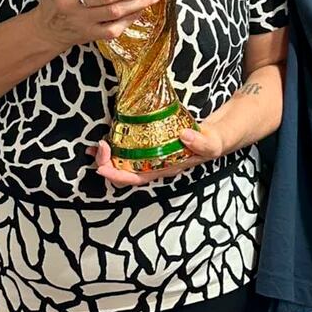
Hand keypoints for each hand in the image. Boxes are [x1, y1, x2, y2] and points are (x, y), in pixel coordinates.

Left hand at [88, 124, 223, 185]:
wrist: (216, 133)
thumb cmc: (214, 142)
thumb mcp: (213, 143)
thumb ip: (202, 142)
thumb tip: (185, 136)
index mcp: (166, 169)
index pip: (137, 178)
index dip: (118, 176)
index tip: (103, 167)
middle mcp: (155, 165)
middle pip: (124, 172)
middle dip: (107, 163)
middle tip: (100, 146)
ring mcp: (151, 155)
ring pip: (123, 162)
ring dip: (107, 156)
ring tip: (95, 147)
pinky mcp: (150, 142)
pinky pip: (128, 147)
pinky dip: (115, 144)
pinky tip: (106, 137)